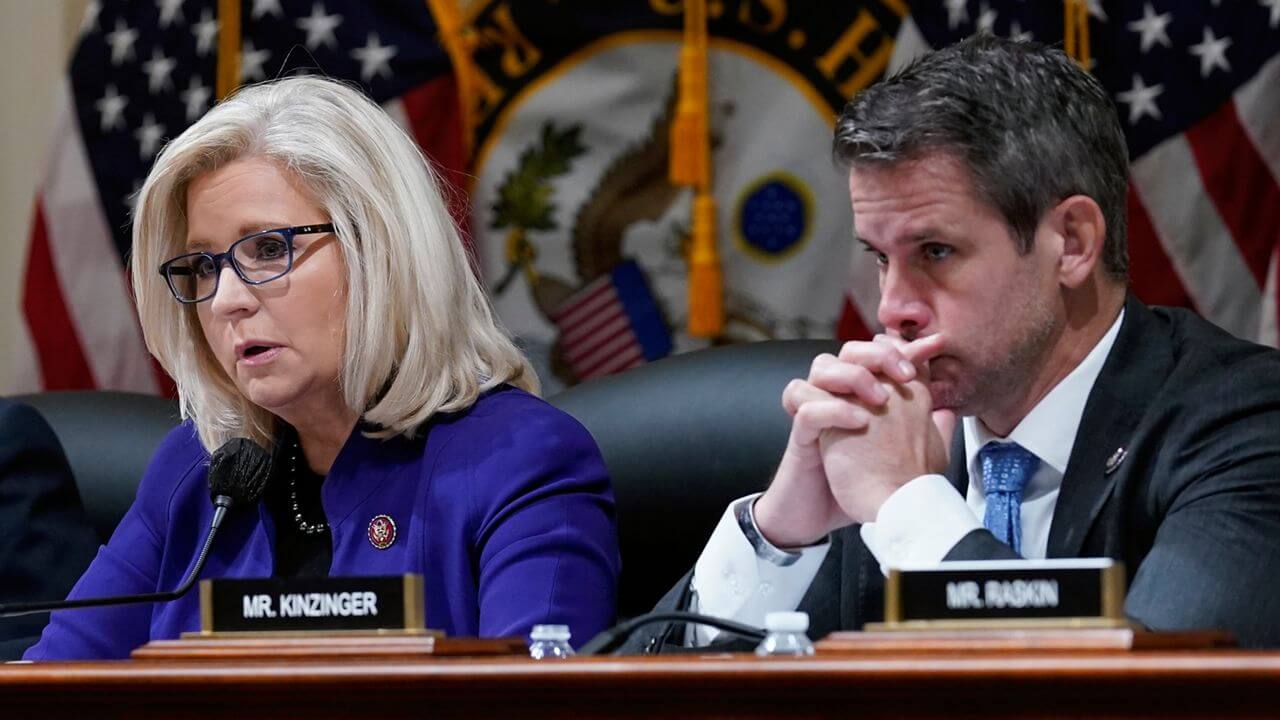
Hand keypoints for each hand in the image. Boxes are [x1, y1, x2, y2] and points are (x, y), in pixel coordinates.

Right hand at [753, 336, 946, 546]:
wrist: (825, 520)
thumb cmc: (861, 488)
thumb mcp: (903, 456)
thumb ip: (923, 432)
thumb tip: (947, 411)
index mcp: (860, 398)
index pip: (878, 355)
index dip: (904, 346)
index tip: (935, 345)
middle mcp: (837, 399)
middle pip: (847, 351)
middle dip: (877, 354)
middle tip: (904, 374)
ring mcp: (817, 415)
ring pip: (820, 367)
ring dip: (852, 375)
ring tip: (879, 399)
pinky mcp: (801, 437)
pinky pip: (806, 407)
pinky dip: (832, 408)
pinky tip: (859, 422)